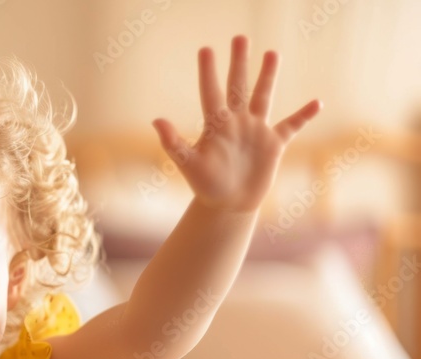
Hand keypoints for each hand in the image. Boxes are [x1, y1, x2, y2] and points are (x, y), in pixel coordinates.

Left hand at [152, 36, 320, 212]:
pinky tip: (317, 102)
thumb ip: (174, 143)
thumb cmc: (205, 186)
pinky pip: (292, 126)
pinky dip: (304, 115)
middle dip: (240, 63)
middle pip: (238, 87)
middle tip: (240, 38)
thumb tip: (156, 121)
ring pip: (263, 97)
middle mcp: (236, 122)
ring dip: (268, 77)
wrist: (227, 206)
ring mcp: (256, 131)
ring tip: (272, 53)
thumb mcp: (188, 164)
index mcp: (216, 125)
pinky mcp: (273, 144)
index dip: (209, 72)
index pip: (211, 92)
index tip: (206, 49)